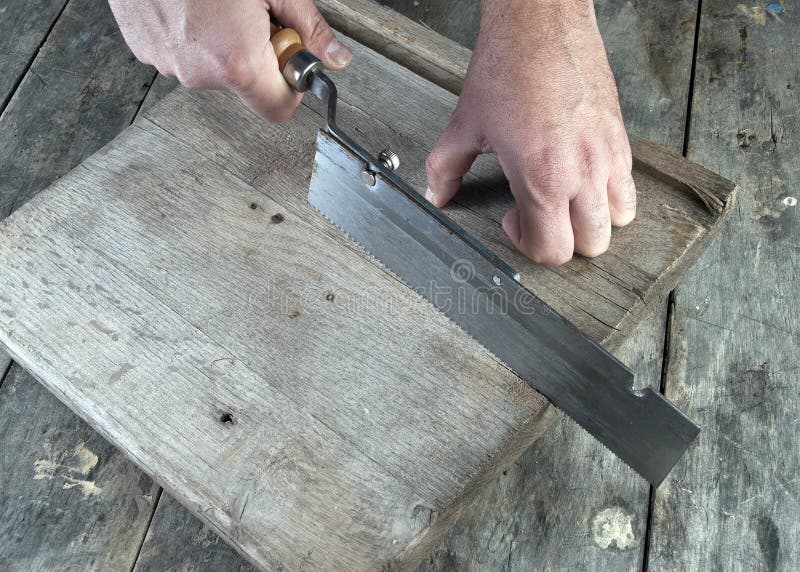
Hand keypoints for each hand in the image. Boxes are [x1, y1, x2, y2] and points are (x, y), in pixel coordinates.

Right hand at [109, 0, 351, 121]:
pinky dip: (194, 36)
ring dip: (224, 45)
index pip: (279, 109)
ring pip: (213, 69)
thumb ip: (309, 27)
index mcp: (237, 62)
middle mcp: (200, 72)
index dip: (292, 87)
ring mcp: (168, 64)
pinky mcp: (146, 50)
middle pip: (246, 86)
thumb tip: (336, 57)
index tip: (289, 59)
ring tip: (217, 5)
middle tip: (252, 16)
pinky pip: (183, 55)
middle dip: (257, 57)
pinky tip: (193, 6)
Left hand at [425, 0, 635, 264]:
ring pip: (619, 220)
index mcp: (543, 176)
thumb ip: (445, 167)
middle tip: (539, 215)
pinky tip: (583, 177)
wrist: (541, 21)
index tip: (513, 221)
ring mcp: (607, 154)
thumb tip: (437, 193)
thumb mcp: (466, 124)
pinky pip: (628, 185)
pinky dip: (610, 194)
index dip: (527, 244)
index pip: (551, 248)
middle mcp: (582, 171)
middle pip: (591, 244)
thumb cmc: (509, 66)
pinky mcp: (621, 136)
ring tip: (566, 201)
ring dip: (593, 221)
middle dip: (563, 240)